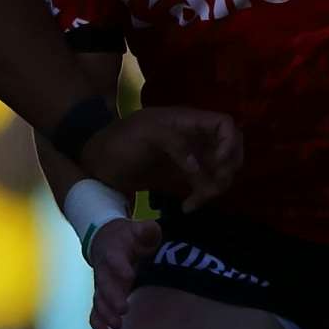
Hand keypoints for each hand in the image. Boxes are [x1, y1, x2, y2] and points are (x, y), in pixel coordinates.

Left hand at [76, 104, 241, 209]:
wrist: (98, 162)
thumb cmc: (120, 140)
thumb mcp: (146, 133)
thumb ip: (175, 144)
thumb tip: (200, 168)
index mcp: (189, 121)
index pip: (225, 125)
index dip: (230, 143)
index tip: (217, 162)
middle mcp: (195, 139)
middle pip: (231, 151)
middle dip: (227, 170)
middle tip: (212, 187)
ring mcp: (191, 159)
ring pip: (220, 171)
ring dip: (215, 188)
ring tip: (196, 201)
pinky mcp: (182, 178)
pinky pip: (204, 186)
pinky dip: (201, 198)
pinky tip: (187, 207)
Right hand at [82, 216, 162, 328]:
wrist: (105, 240)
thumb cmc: (129, 236)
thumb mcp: (139, 228)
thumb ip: (147, 230)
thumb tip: (151, 232)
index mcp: (113, 252)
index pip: (114, 259)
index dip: (120, 267)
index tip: (130, 276)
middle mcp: (103, 271)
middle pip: (104, 285)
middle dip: (112, 298)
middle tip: (123, 310)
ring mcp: (100, 286)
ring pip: (98, 302)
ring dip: (106, 316)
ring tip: (117, 327)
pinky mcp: (101, 298)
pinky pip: (95, 314)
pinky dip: (99, 328)